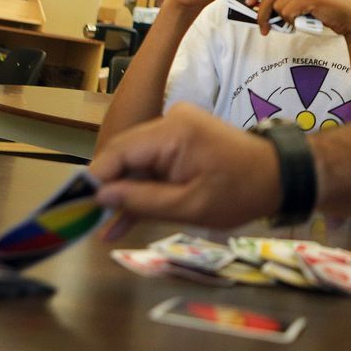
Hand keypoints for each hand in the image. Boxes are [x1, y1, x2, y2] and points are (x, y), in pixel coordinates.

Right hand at [89, 103, 279, 235]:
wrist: (280, 175)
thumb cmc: (241, 192)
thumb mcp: (190, 206)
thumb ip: (142, 201)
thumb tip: (100, 196)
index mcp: (174, 131)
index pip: (118, 151)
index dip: (93, 180)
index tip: (70, 208)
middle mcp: (172, 120)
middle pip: (125, 155)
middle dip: (108, 190)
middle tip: (84, 224)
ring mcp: (178, 126)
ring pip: (138, 161)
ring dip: (127, 193)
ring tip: (106, 231)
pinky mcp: (184, 137)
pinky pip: (154, 161)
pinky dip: (145, 186)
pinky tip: (126, 219)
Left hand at [246, 0, 350, 36]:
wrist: (349, 15)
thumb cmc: (326, 9)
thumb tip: (261, 6)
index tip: (250, 2)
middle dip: (262, 14)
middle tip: (263, 28)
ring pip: (277, 7)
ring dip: (284, 19)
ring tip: (297, 21)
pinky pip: (287, 13)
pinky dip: (292, 22)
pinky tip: (303, 21)